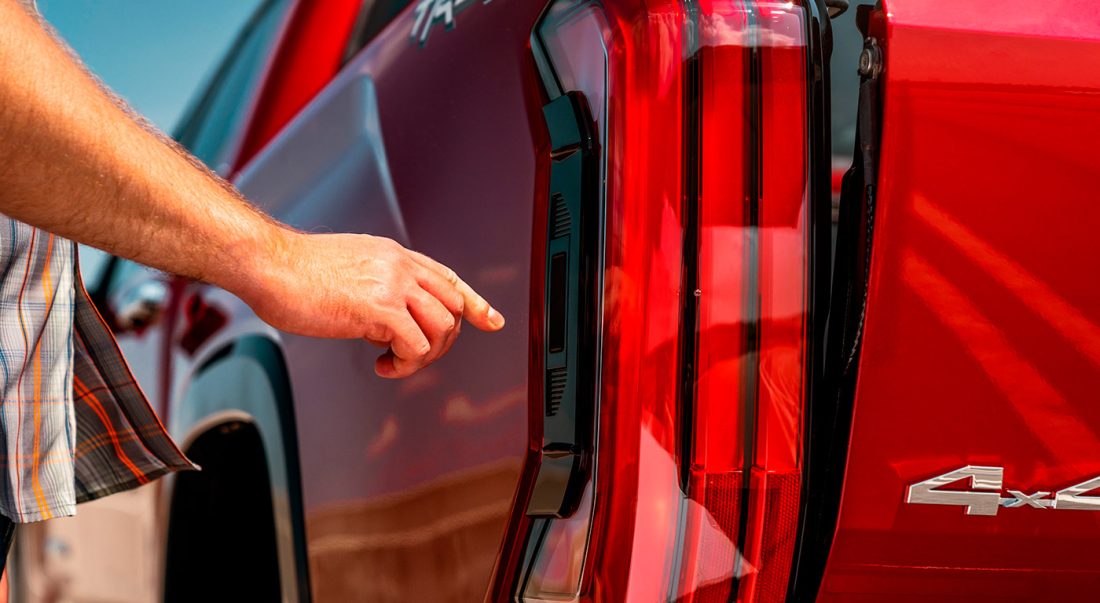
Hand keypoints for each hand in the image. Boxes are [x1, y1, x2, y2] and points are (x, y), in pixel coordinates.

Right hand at [240, 231, 503, 377]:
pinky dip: (407, 364)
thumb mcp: (348, 269)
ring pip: (442, 327)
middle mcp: (400, 266)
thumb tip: (386, 325)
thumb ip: (375, 288)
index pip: (449, 277)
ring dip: (425, 356)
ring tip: (394, 362)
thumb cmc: (294, 273)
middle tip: (411, 356)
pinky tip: (382, 364)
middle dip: (444, 340)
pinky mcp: (379, 308)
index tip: (492, 321)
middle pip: (454, 306)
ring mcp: (392, 285)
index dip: (475, 302)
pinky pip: (417, 346)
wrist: (267, 263)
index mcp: (394, 255)